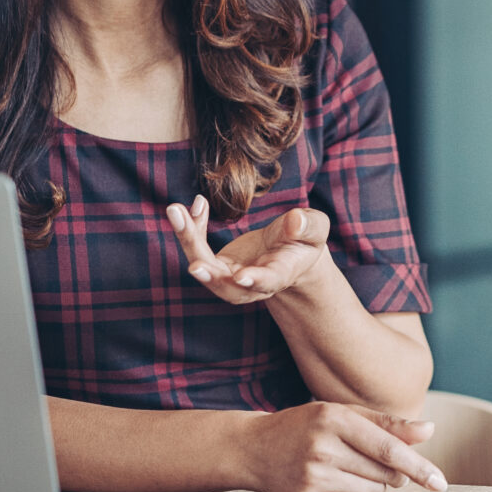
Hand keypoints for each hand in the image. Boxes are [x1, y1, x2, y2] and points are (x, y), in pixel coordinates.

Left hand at [165, 196, 333, 304]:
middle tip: (195, 266)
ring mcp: (231, 278)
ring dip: (189, 242)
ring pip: (205, 269)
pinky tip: (189, 206)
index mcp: (280, 275)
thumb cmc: (304, 241)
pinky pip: (198, 250)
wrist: (288, 253)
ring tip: (176, 212)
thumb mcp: (315, 229)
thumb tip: (295, 220)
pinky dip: (191, 229)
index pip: (268, 281)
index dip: (256, 280)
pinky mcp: (218, 266)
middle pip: (227, 285)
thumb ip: (308, 226)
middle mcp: (251, 284)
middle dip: (210, 275)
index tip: (242, 277)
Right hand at [238, 402, 448, 491]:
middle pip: (385, 475)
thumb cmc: (307, 427)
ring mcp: (313, 478)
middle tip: (368, 460)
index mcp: (334, 419)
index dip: (418, 466)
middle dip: (391, 472)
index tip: (440, 482)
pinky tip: (333, 483)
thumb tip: (430, 430)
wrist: (254, 448)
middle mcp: (322, 448)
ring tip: (345, 469)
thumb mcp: (343, 414)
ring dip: (371, 485)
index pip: (388, 449)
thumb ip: (387, 423)